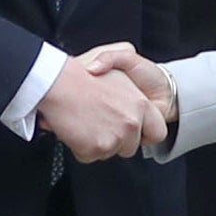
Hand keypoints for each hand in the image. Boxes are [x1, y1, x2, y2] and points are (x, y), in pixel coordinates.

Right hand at [35, 43, 167, 161]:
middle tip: (102, 122)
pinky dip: (82, 147)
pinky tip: (76, 128)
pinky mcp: (96, 148)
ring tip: (86, 121)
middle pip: (131, 146)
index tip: (138, 131)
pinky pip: (90, 156)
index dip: (146, 132)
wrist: (57, 82)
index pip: (157, 131)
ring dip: (99, 142)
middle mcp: (131, 123)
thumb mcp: (124, 58)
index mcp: (141, 105)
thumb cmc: (86, 72)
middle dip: (118, 139)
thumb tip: (141, 97)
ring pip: (110, 152)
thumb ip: (137, 79)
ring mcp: (114, 138)